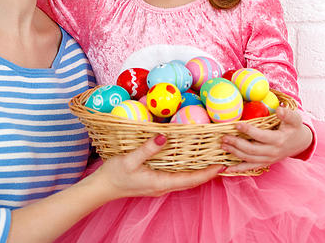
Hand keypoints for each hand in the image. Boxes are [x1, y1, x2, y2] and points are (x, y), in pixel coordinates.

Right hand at [92, 134, 222, 199]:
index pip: (190, 180)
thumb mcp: (130, 159)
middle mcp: (163, 186)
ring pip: (185, 180)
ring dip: (199, 172)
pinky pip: (177, 177)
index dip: (207, 173)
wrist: (102, 188)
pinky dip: (188, 170)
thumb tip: (164, 137)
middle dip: (208, 172)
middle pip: (192, 181)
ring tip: (211, 159)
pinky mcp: (155, 181)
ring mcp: (160, 185)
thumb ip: (147, 148)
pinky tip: (191, 161)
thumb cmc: (114, 175)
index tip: (221, 166)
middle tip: (222, 159)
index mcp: (161, 182)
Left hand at [220, 107, 312, 173]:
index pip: (260, 136)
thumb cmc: (295, 128)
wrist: (300, 143)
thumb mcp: (295, 119)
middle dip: (236, 143)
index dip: (248, 131)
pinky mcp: (265, 163)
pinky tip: (227, 169)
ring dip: (234, 153)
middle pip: (251, 149)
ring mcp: (268, 159)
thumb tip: (279, 109)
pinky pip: (250, 167)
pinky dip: (238, 169)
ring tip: (223, 146)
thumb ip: (287, 114)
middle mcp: (272, 152)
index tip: (236, 125)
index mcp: (278, 140)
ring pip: (248, 158)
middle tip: (224, 137)